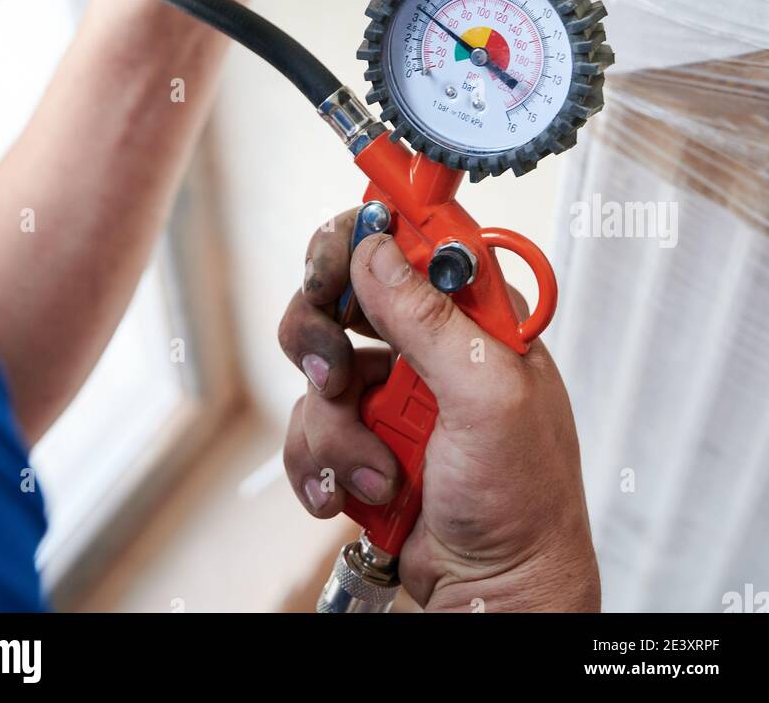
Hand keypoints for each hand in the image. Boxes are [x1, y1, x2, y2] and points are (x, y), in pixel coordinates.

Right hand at [278, 211, 599, 612]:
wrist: (496, 591)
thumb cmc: (523, 500)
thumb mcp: (487, 398)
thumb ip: (430, 320)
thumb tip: (377, 249)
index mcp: (473, 317)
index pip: (407, 243)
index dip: (360, 240)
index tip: (330, 267)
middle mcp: (429, 344)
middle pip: (339, 294)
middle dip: (322, 338)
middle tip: (333, 373)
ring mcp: (391, 392)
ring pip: (316, 369)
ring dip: (335, 428)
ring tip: (378, 470)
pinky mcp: (361, 437)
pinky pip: (308, 426)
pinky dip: (322, 465)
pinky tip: (359, 493)